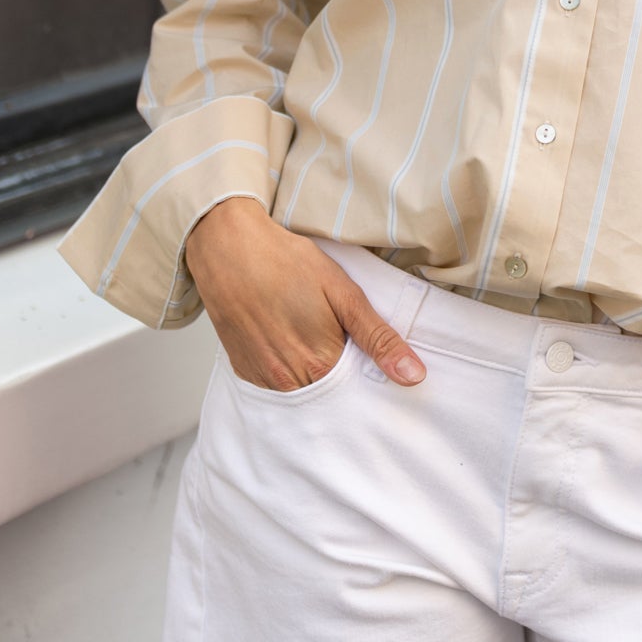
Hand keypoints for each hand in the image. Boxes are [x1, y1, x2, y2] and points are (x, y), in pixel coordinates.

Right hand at [184, 199, 425, 391]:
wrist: (228, 248)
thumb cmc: (287, 263)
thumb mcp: (343, 293)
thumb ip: (378, 338)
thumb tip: (413, 376)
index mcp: (320, 365)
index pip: (357, 390)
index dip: (366, 371)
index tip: (367, 352)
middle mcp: (289, 382)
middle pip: (329, 393)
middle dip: (341, 373)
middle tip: (336, 335)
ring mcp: (263, 379)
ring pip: (302, 390)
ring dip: (313, 372)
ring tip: (310, 333)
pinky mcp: (243, 370)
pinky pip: (275, 382)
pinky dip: (288, 368)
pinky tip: (287, 337)